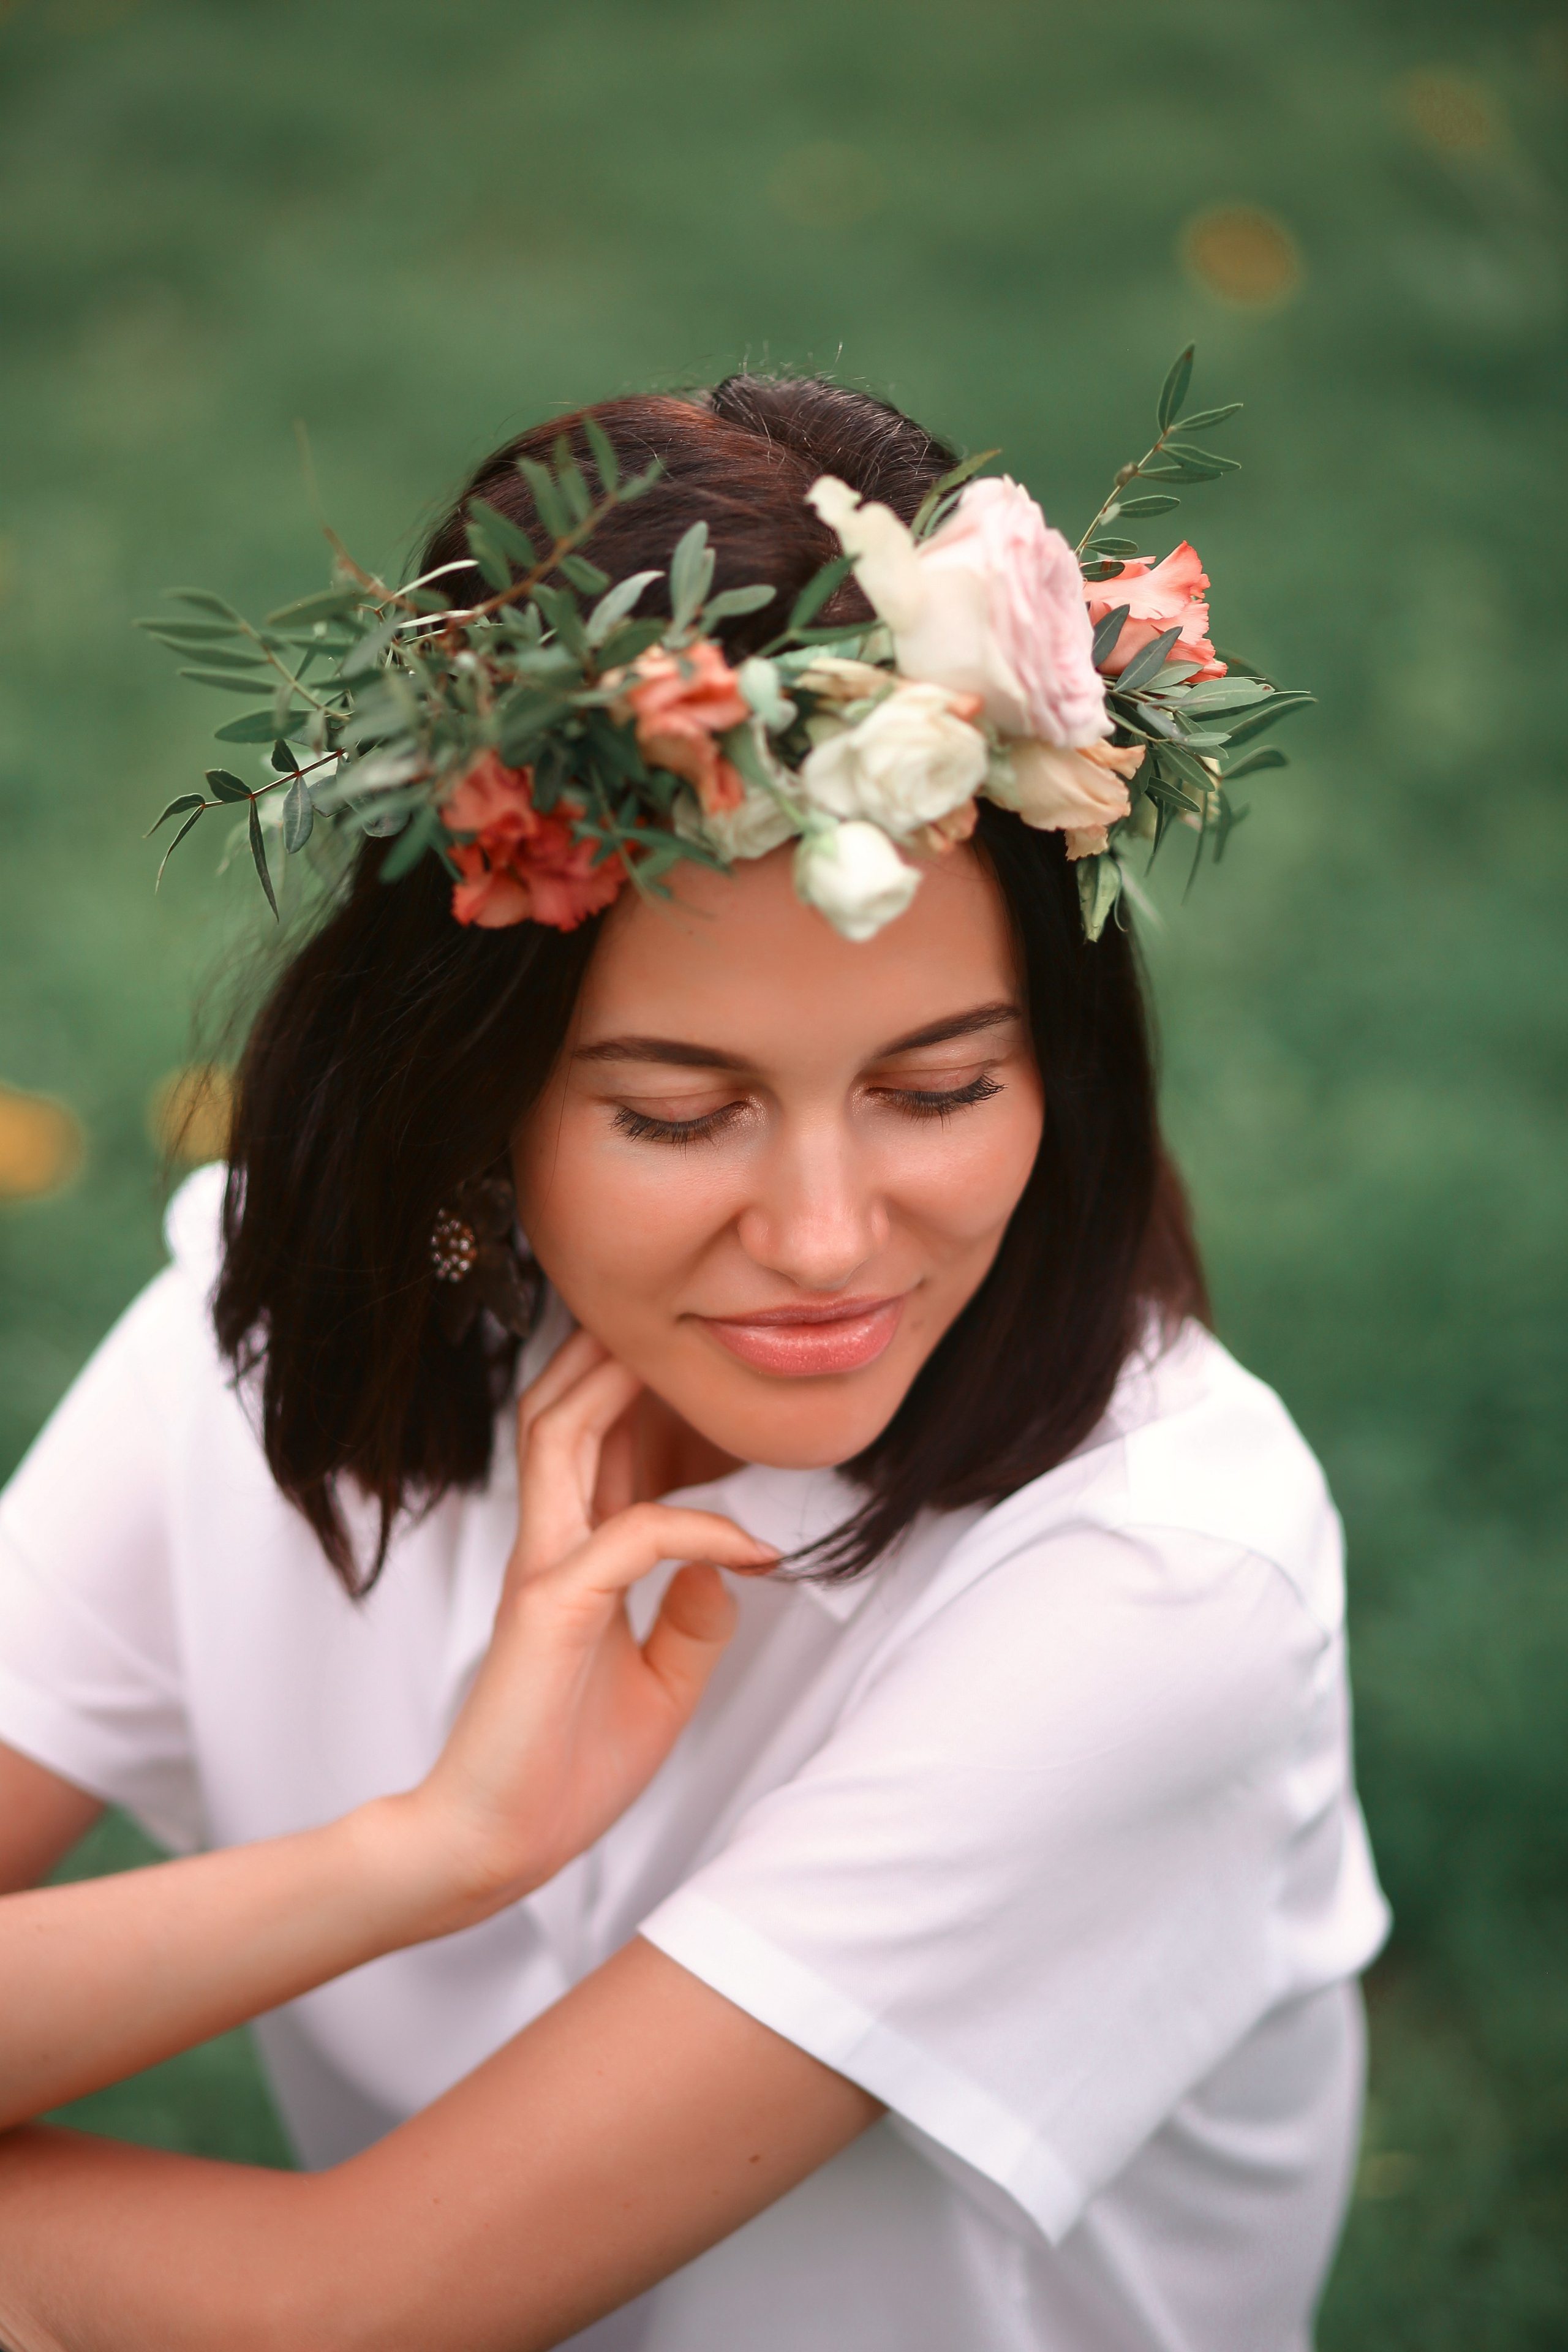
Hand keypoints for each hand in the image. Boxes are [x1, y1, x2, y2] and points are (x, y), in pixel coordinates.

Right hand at [403, 1332, 777, 1931]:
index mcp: (566, 1557)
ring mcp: (543, 1569)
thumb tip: (728, 1566)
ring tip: (687, 1359)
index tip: (705, 1373)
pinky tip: (756, 1548)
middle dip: (610, 1353)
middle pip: (564, 1411)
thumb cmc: (562, 1772)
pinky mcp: (550, 1605)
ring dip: (621, 1388)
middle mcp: (548, 1547)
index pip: (591, 1445)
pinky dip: (702, 1529)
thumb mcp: (660, 1688)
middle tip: (676, 1312)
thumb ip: (692, 1623)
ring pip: (566, 1437)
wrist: (494, 1845)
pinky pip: (635, 1535)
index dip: (636, 1395)